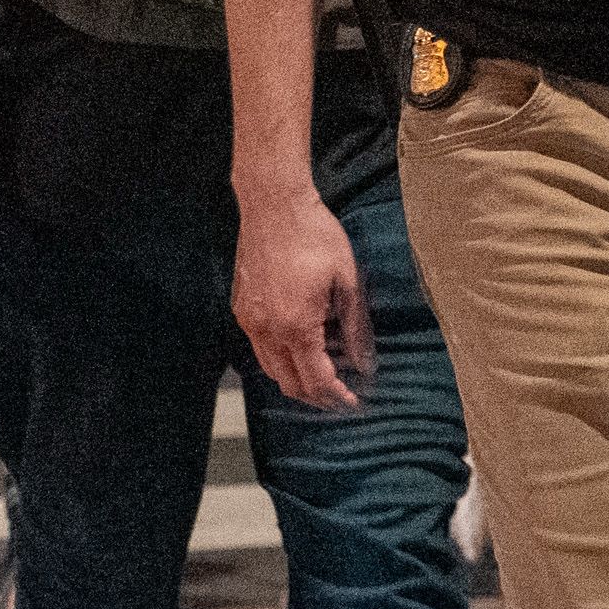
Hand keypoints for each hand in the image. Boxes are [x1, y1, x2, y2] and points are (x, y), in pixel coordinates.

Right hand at [231, 187, 375, 411]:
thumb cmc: (316, 236)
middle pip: (290, 384)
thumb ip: (356, 329)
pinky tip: (301, 348)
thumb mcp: (348, 282)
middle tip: (342, 396)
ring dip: (297, 380)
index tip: (355, 404)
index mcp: (295, 327)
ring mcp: (249, 321)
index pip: (316, 381)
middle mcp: (266, 331)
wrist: (273, 204)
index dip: (338, 398)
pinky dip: (281, 359)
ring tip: (325, 375)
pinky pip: (260, 348)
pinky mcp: (241, 308)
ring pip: (271, 370)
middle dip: (317, 397)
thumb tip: (366, 365)